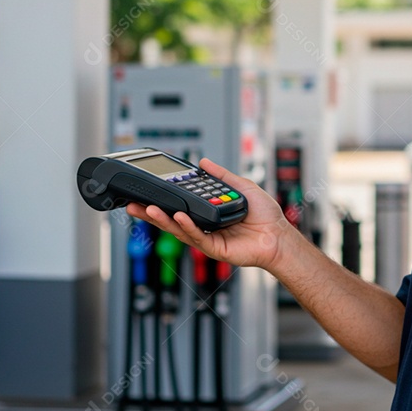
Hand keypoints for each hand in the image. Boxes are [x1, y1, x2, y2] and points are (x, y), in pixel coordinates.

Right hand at [126, 158, 294, 271]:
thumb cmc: (265, 215)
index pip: (180, 205)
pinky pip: (197, 237)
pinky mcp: (215, 248)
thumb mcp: (241, 187)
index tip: (147, 192)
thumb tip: (204, 162)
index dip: (163, 200)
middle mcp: (204, 225)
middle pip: (172, 219)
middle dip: (151, 213)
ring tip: (148, 210)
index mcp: (207, 212)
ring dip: (163, 220)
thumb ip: (221, 175)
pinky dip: (187, 226)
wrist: (278, 235)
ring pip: (179, 229)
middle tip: (132, 204)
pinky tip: (179, 217)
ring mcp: (208, 238)